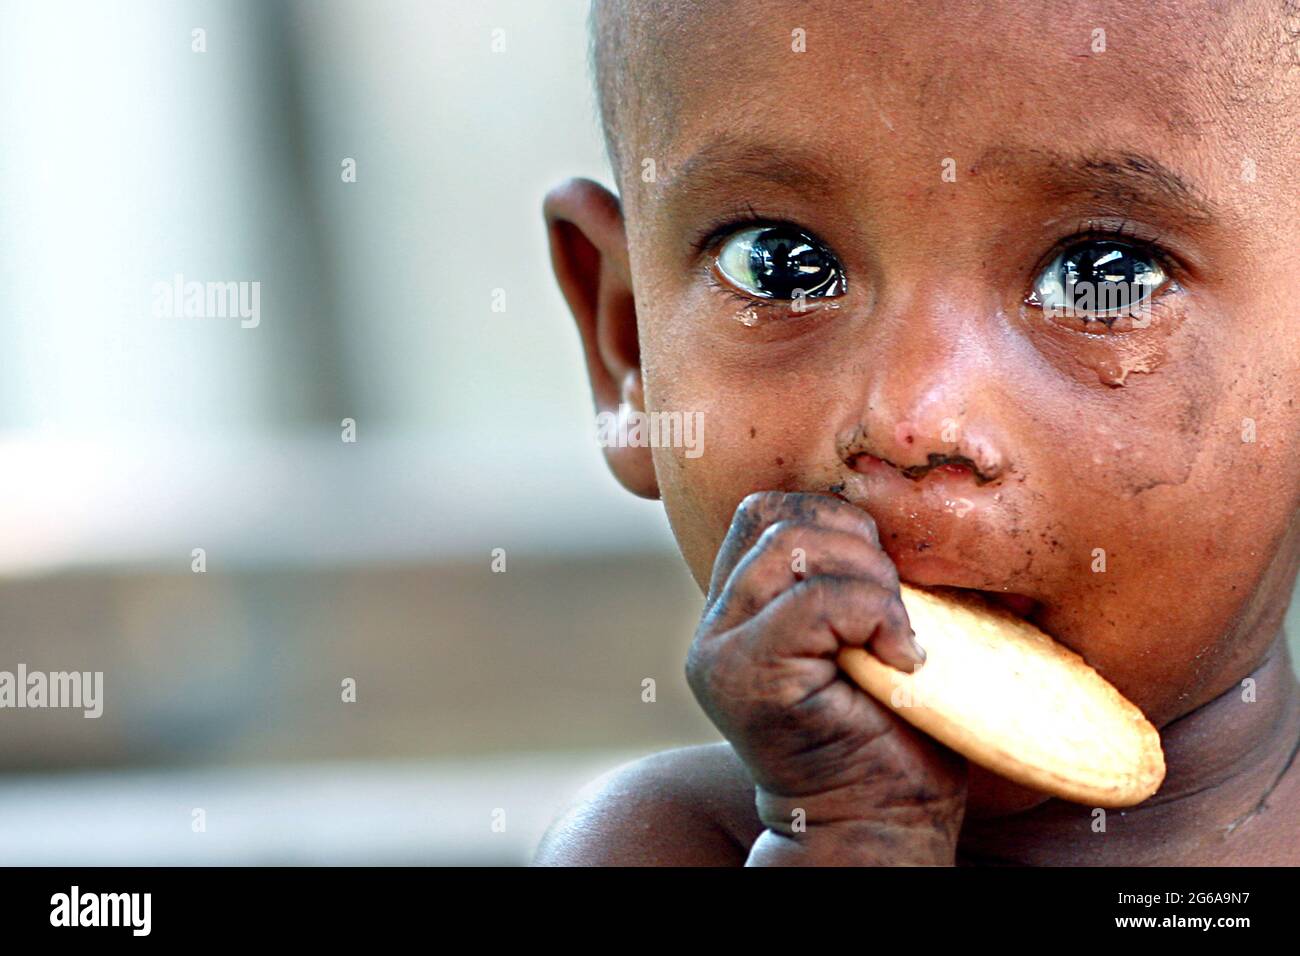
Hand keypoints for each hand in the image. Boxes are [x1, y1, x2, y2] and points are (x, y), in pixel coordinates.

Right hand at [685, 491, 967, 864]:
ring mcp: (719, 652)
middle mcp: (714, 627)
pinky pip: (816, 600)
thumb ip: (848, 576)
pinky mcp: (743, 678)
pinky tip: (902, 659)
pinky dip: (877, 615)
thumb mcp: (867, 633)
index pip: (769, 511)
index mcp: (739, 610)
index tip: (885, 584)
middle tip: (895, 610)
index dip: (837, 523)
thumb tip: (884, 501)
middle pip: (776, 515)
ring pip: (794, 546)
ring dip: (871, 580)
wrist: (879, 823)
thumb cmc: (892, 730)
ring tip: (896, 636)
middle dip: (857, 543)